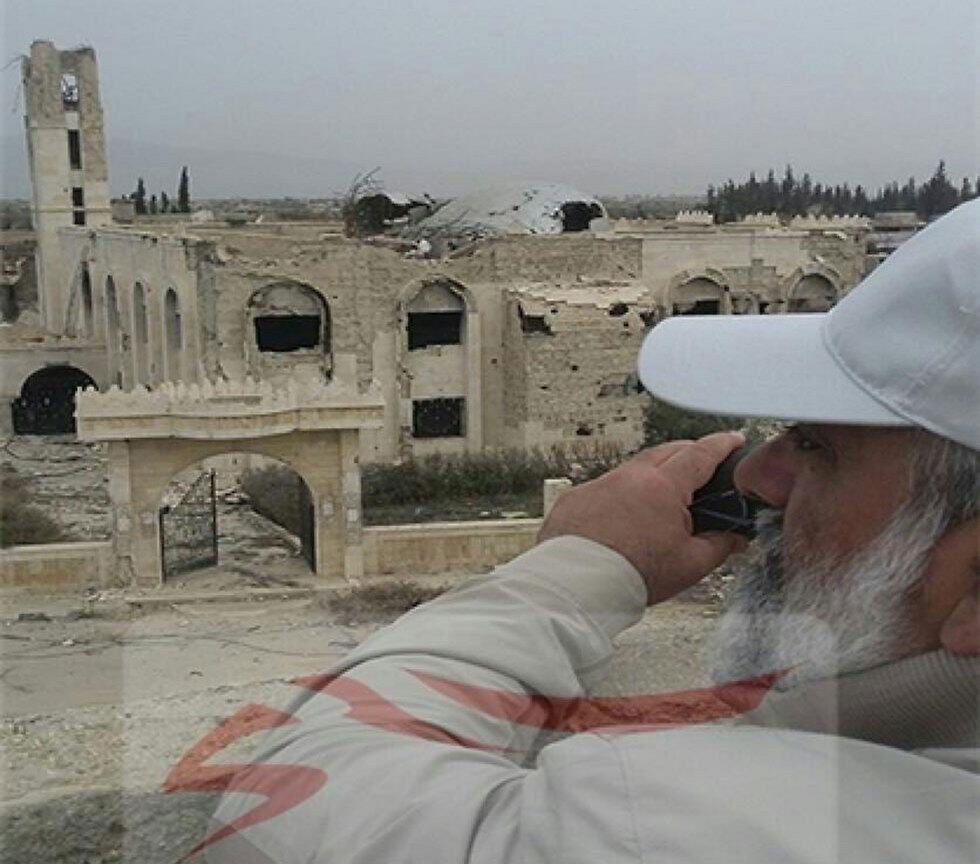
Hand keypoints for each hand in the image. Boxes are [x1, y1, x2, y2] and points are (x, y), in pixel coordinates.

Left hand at [537, 432, 748, 603]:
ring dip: (652, 474)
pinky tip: (625, 515)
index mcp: (663, 486)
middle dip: (689, 452)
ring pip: (634, 468)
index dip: (722, 444)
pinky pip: (605, 486)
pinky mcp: (576, 498)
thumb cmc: (630, 575)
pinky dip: (620, 494)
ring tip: (664, 496)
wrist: (579, 586)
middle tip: (703, 464)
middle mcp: (629, 477)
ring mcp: (600, 485)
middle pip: (667, 452)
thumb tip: (735, 538)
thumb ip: (719, 545)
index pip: (701, 453)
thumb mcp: (690, 564)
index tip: (732, 440)